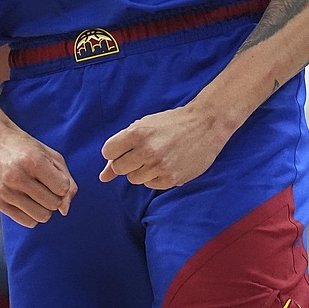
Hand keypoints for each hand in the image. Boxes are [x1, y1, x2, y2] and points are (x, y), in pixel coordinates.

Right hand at [0, 123, 76, 226]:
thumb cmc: (24, 148)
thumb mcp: (50, 155)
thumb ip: (67, 180)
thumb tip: (65, 210)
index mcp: (32, 161)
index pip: (62, 188)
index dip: (62, 183)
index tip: (52, 175)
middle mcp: (17, 177)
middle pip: (53, 204)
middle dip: (55, 196)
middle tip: (44, 184)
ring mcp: (6, 191)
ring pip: (42, 216)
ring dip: (45, 208)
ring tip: (37, 194)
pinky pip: (28, 222)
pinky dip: (33, 214)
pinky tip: (27, 200)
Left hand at [99, 103, 229, 189]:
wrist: (205, 125)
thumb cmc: (171, 123)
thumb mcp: (144, 125)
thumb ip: (121, 147)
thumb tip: (102, 177)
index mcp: (137, 133)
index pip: (108, 152)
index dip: (115, 151)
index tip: (126, 148)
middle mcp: (147, 151)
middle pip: (119, 168)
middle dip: (127, 162)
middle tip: (142, 152)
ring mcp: (160, 167)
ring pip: (134, 179)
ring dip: (141, 170)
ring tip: (157, 157)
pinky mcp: (172, 179)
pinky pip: (151, 185)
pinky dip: (155, 177)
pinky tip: (166, 164)